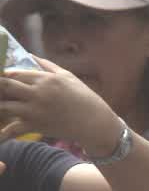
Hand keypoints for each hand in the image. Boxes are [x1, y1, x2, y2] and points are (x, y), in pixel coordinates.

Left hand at [0, 58, 122, 153]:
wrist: (96, 124)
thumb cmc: (85, 98)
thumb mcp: (68, 77)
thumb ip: (47, 65)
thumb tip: (30, 55)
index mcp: (45, 79)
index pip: (13, 72)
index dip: (1, 75)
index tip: (0, 78)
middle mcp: (38, 93)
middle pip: (4, 85)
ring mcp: (35, 110)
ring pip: (4, 106)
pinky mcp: (36, 126)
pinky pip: (13, 130)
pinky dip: (3, 134)